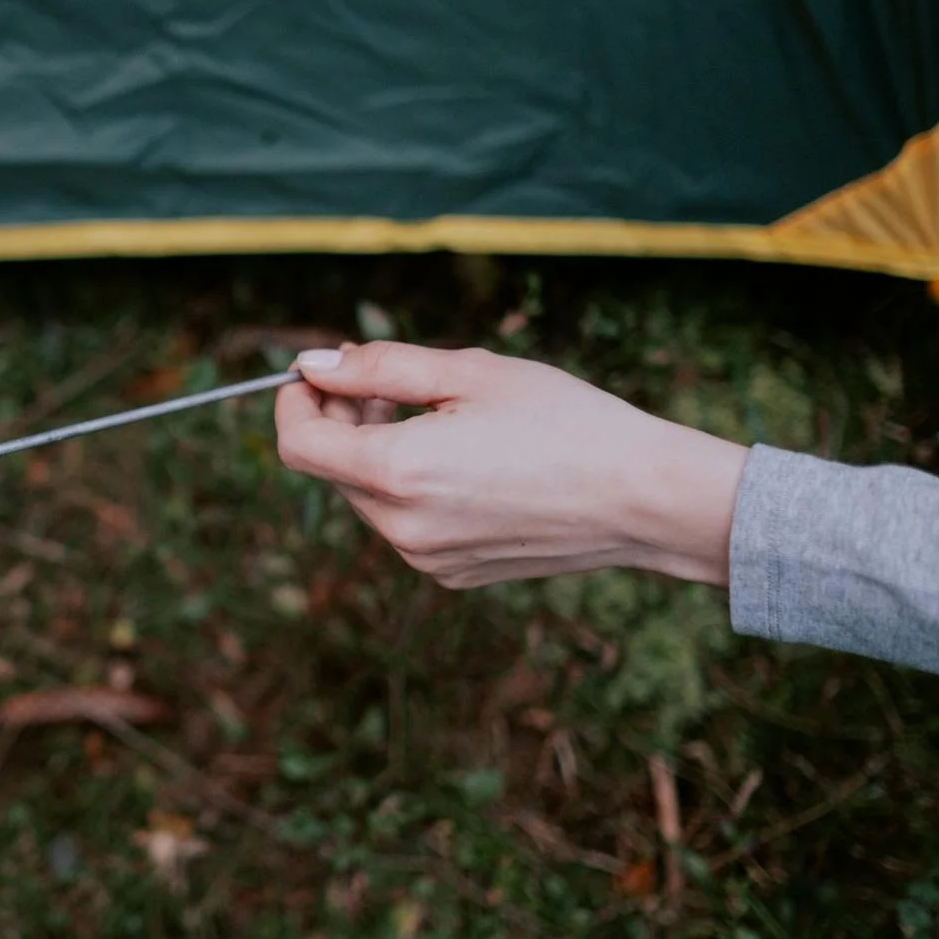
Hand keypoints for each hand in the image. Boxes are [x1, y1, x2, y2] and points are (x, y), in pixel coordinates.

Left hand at [275, 342, 748, 588]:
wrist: (642, 497)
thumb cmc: (564, 421)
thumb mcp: (469, 373)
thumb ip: (379, 369)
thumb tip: (313, 364)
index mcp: (397, 472)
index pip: (298, 443)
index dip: (296, 402)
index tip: (319, 372)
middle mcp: (401, 527)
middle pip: (331, 469)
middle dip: (342, 419)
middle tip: (387, 379)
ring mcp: (425, 558)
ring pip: (367, 496)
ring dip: (376, 452)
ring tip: (436, 415)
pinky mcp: (451, 574)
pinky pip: (405, 524)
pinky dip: (411, 487)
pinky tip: (465, 460)